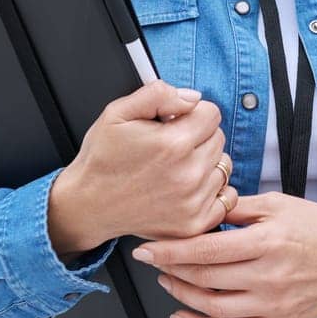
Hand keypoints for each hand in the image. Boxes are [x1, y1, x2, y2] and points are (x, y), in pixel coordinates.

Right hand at [47, 81, 233, 254]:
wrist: (88, 205)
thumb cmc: (102, 159)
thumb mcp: (118, 113)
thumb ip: (158, 94)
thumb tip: (193, 97)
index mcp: (172, 144)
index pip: (212, 113)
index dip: (192, 114)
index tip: (175, 123)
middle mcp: (188, 174)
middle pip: (219, 138)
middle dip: (199, 136)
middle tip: (170, 147)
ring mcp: (193, 201)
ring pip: (224, 166)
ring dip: (207, 163)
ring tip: (177, 168)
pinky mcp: (194, 223)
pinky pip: (227, 197)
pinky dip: (213, 191)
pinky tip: (189, 188)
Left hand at [133, 193, 316, 317]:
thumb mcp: (282, 204)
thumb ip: (241, 208)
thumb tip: (206, 207)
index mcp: (267, 241)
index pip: (206, 249)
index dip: (170, 250)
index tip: (147, 248)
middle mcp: (268, 276)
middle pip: (204, 278)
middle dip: (170, 270)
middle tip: (152, 260)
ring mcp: (272, 304)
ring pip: (212, 307)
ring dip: (181, 296)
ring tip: (168, 281)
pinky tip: (184, 315)